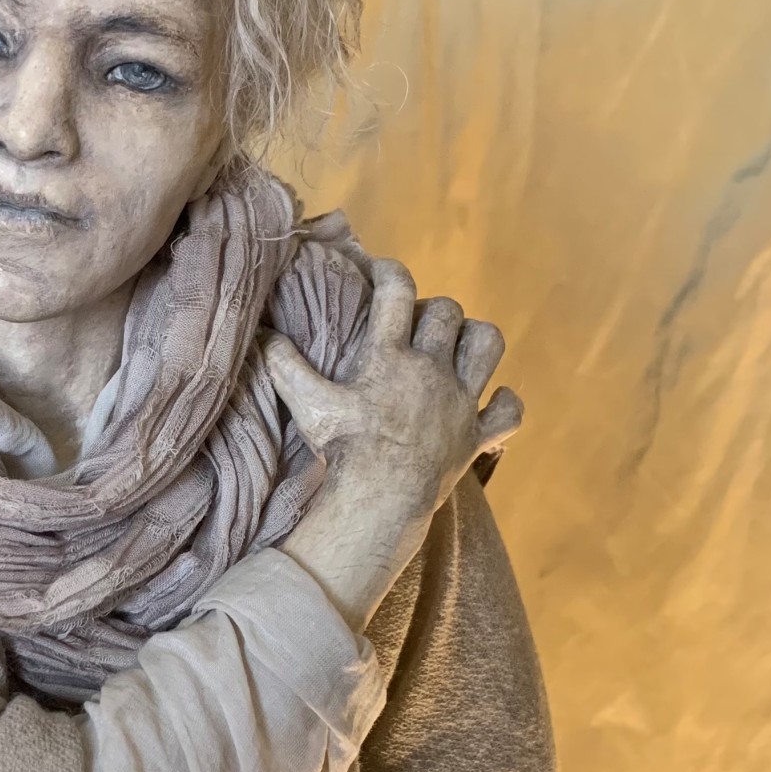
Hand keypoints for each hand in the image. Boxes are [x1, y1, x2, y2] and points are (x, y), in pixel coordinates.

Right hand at [263, 259, 521, 515]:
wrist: (382, 499)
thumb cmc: (344, 451)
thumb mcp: (308, 405)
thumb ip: (284, 366)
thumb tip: (262, 335)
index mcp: (390, 356)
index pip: (397, 292)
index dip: (390, 273)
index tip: (381, 272)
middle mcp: (431, 370)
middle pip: (447, 312)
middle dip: (433, 310)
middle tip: (416, 325)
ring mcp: (461, 402)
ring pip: (488, 345)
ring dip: (475, 339)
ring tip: (457, 348)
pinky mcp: (477, 436)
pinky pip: (508, 411)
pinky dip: (504, 403)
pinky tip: (489, 402)